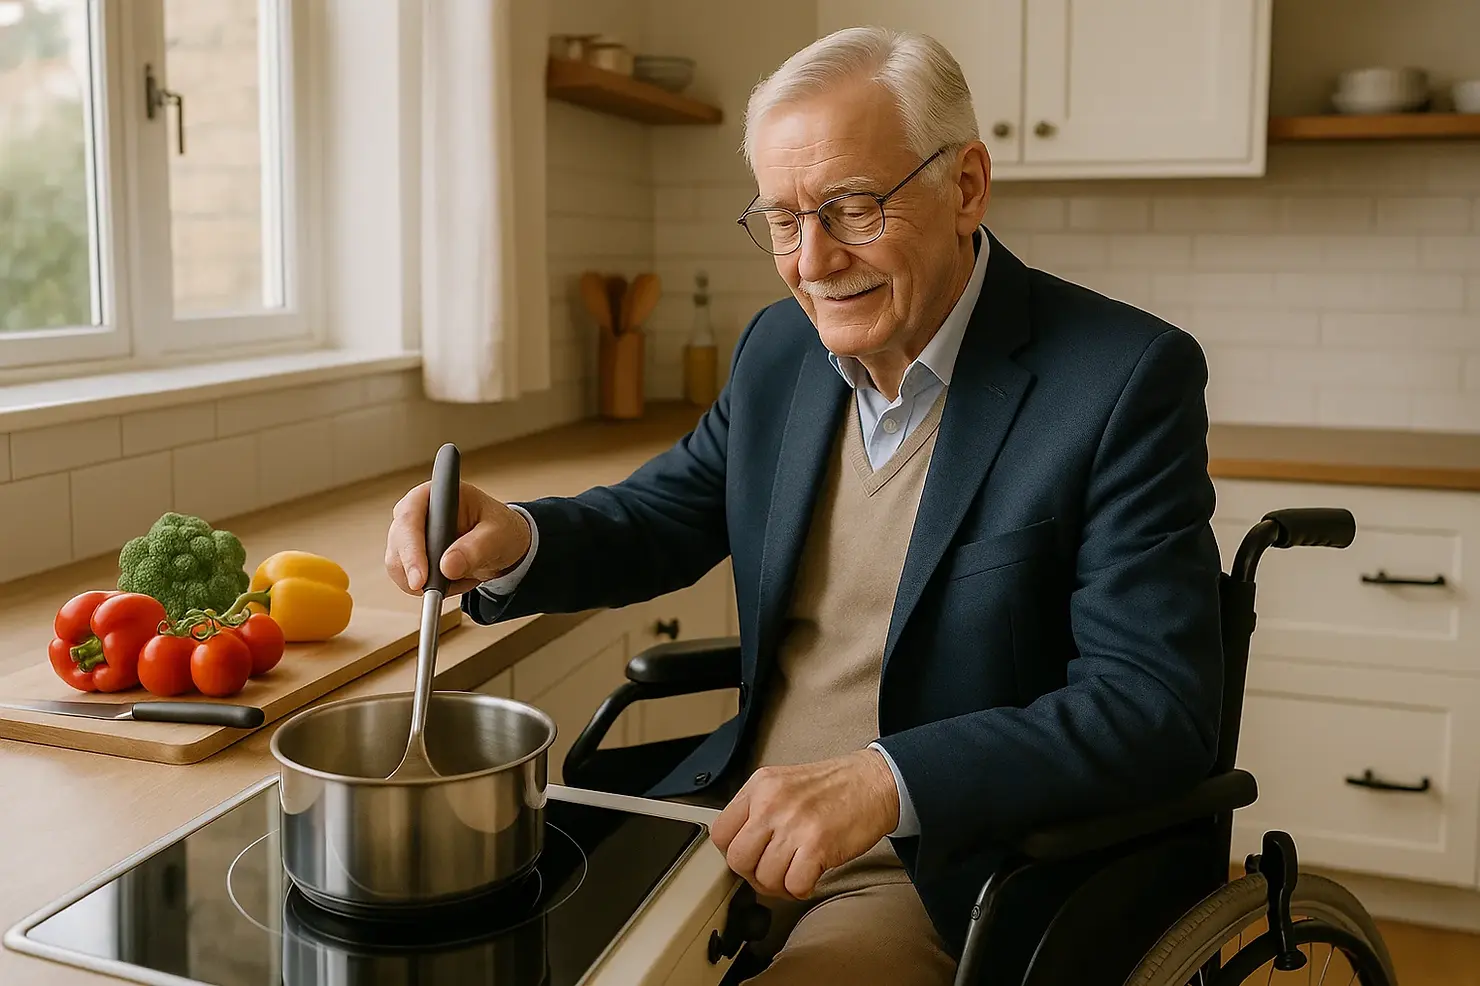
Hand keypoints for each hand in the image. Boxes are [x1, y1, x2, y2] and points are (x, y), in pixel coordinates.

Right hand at [384, 481, 531, 595]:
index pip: (410, 517)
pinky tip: (454, 581)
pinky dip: (428, 587)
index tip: (420, 579)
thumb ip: (476, 548)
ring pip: (397, 565)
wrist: (499, 545)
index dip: (411, 549)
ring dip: (427, 581)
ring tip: (463, 578)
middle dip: (415, 571)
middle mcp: (416, 511)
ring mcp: (409, 534)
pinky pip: (406, 578)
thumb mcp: (498, 536)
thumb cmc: (500, 530)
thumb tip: (448, 567)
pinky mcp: (409, 555)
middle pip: (398, 543)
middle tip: (437, 592)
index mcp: (437, 494)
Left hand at [710, 749, 899, 900]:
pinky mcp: (817, 845)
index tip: (750, 858)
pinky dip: (801, 889)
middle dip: (754, 875)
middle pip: (737, 860)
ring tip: (794, 875)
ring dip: (780, 886)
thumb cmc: (833, 787)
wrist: (874, 782)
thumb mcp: (783, 783)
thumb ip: (757, 808)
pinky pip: (793, 885)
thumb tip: (739, 846)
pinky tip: (810, 878)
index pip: (720, 832)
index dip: (732, 854)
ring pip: (765, 878)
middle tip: (772, 872)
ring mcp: (794, 824)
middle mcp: (771, 803)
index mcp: (760, 786)